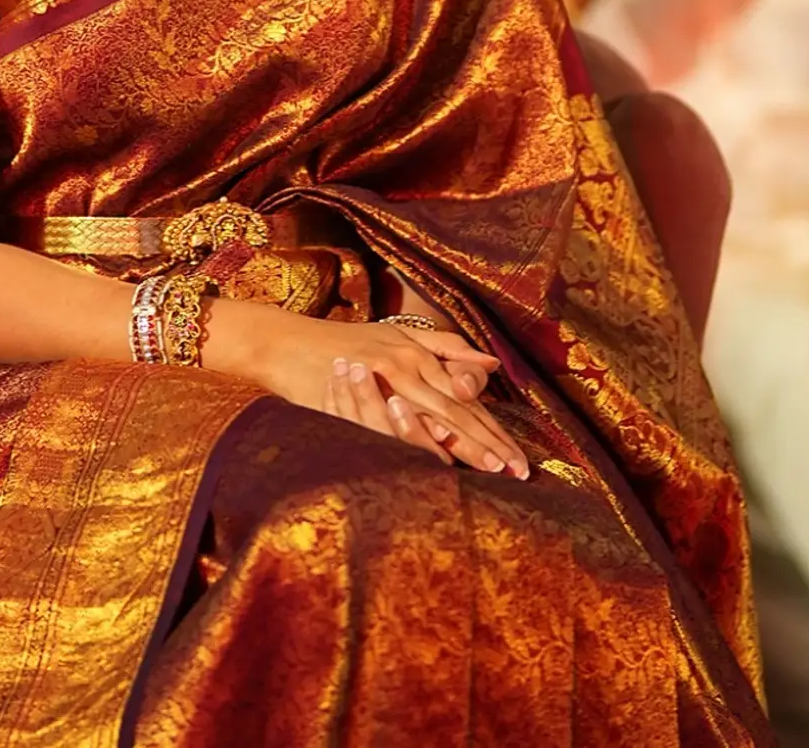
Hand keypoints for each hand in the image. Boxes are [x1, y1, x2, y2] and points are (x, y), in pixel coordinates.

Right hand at [246, 309, 527, 477]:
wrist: (286, 343)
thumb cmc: (343, 343)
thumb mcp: (395, 338)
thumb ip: (444, 348)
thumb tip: (493, 364)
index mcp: (419, 353)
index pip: (467, 399)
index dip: (495, 429)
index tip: (521, 458)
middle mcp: (410, 362)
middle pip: (461, 408)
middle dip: (493, 441)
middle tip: (522, 470)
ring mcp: (386, 375)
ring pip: (439, 414)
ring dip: (469, 443)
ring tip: (494, 468)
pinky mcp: (364, 391)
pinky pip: (400, 421)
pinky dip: (424, 439)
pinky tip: (441, 458)